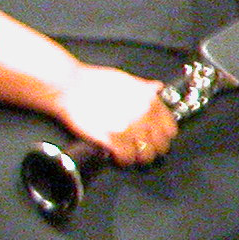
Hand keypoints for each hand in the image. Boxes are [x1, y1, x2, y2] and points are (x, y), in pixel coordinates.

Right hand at [54, 65, 176, 166]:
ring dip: (137, 157)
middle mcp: (143, 115)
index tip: (155, 139)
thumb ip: (144, 87)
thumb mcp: (125, 79)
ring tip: (129, 155)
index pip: (170, 129)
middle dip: (151, 149)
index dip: (162, 137)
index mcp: (149, 100)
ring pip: (144, 155)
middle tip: (141, 150)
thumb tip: (156, 88)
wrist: (68, 87)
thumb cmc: (92, 81)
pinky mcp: (112, 139)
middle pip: (160, 145)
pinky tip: (117, 157)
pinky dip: (122, 160)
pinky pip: (126, 158)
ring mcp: (129, 128)